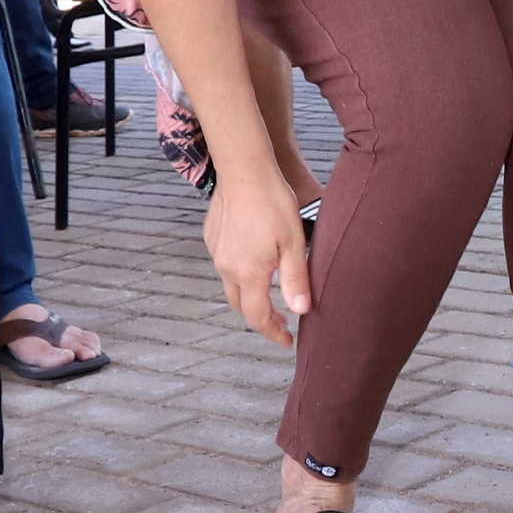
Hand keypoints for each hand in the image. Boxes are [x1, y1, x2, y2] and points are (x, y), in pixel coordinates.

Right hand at [206, 164, 311, 348]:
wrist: (245, 171)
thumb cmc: (274, 204)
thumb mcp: (294, 243)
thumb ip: (295, 279)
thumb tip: (300, 310)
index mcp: (248, 273)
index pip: (257, 317)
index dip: (272, 333)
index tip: (287, 341)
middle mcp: (227, 267)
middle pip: (240, 306)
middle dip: (261, 317)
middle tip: (283, 320)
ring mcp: (216, 252)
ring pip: (231, 285)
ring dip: (250, 294)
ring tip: (271, 291)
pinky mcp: (212, 238)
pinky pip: (225, 264)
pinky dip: (241, 272)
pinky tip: (256, 261)